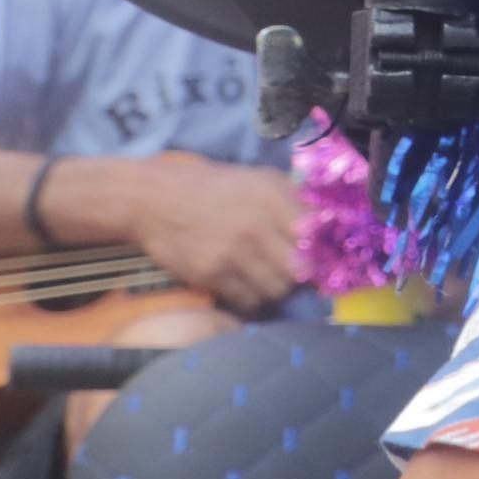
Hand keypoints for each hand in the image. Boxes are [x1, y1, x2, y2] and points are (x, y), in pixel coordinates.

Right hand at [80, 155, 303, 316]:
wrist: (153, 199)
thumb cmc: (213, 187)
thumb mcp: (259, 179)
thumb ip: (294, 199)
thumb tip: (326, 225)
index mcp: (272, 198)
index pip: (315, 236)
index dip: (320, 250)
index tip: (317, 256)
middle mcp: (254, 227)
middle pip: (299, 269)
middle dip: (300, 274)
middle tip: (292, 270)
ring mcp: (231, 253)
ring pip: (276, 289)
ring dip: (276, 287)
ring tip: (267, 277)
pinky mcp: (209, 274)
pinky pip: (247, 299)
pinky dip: (251, 297)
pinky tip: (246, 284)